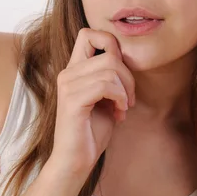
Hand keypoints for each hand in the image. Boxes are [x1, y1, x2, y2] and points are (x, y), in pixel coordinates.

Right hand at [49, 28, 135, 178]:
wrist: (75, 161)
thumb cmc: (92, 131)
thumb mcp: (105, 97)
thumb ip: (110, 76)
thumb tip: (127, 59)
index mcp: (74, 69)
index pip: (89, 33)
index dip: (111, 44)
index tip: (122, 72)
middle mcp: (67, 73)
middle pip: (109, 52)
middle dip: (128, 74)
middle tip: (129, 98)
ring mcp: (68, 85)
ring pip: (111, 68)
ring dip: (126, 89)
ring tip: (123, 107)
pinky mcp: (72, 100)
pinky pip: (106, 85)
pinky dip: (120, 98)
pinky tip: (119, 112)